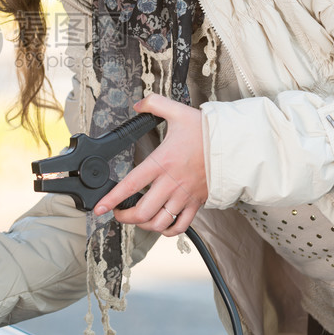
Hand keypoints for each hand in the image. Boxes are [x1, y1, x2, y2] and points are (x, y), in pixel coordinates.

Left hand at [93, 93, 206, 234]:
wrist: (233, 144)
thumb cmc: (206, 131)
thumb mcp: (177, 111)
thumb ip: (154, 103)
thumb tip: (139, 104)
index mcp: (162, 162)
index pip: (131, 185)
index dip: (113, 199)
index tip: (100, 207)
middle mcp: (171, 183)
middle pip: (143, 211)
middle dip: (125, 217)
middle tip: (117, 213)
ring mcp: (184, 195)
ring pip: (159, 222)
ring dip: (144, 225)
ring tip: (136, 219)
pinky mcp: (196, 203)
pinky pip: (181, 225)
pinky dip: (168, 231)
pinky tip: (160, 225)